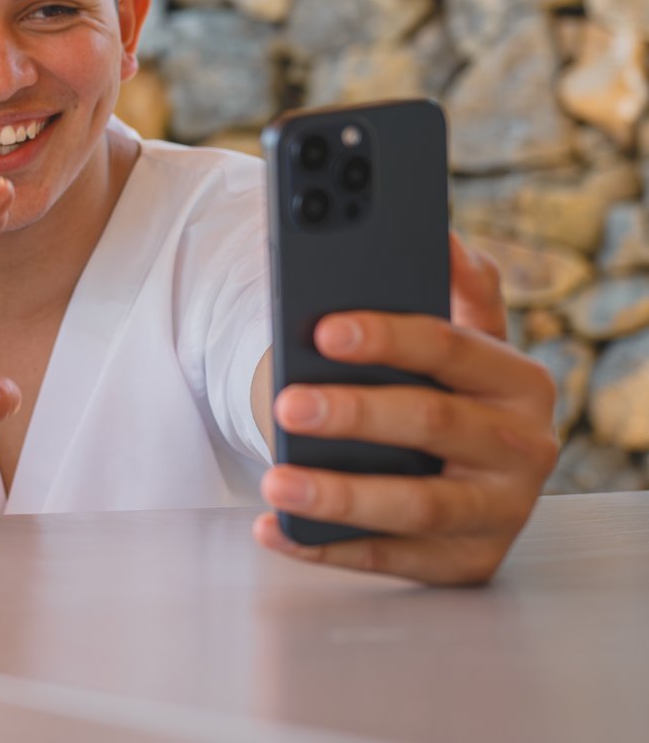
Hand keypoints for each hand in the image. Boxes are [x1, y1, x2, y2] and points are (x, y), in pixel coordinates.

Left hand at [254, 234, 559, 584]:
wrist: (472, 471)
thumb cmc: (452, 390)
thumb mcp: (466, 337)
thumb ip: (459, 285)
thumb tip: (440, 233)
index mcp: (518, 379)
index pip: (451, 346)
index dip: (387, 337)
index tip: (324, 331)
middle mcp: (523, 447)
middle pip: (432, 422)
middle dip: (355, 414)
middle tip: (289, 403)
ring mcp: (499, 511)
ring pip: (415, 506)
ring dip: (339, 495)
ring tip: (276, 481)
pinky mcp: (466, 564)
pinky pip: (389, 559)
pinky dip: (327, 546)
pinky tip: (275, 528)